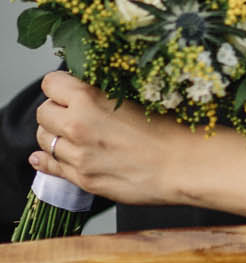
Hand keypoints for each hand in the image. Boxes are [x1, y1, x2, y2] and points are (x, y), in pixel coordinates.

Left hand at [32, 71, 181, 204]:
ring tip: (72, 137)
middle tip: (71, 115)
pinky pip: (50, 166)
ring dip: (54, 135)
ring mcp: (78, 155)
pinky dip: (46, 160)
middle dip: (55, 111)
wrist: (185, 165)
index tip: (69, 91)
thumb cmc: (170, 131)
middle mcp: (77, 125)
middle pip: (43, 112)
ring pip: (44, 139)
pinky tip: (46, 156)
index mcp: (90, 98)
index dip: (60, 86)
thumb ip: (103, 94)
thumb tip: (84, 92)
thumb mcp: (134, 98)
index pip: (50, 83)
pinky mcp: (83, 179)